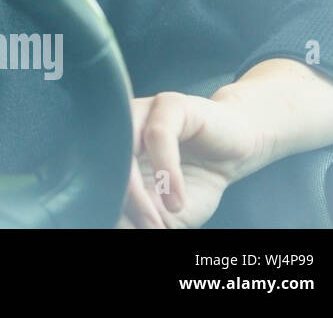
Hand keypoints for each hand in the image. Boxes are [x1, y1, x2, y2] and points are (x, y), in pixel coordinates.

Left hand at [117, 91, 263, 228]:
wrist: (239, 151)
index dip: (106, 204)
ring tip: (156, 218)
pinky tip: (176, 200)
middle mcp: (120, 127)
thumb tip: (118, 226)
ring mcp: (142, 111)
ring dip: (137, 191)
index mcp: (112, 149)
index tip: (122, 227)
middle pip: (103, 163)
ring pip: (124, 148)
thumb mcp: (167, 209)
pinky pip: (158, 136)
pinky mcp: (170, 103)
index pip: (93, 175)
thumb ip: (143, 215)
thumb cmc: (198, 178)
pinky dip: (166, 173)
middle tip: (142, 226)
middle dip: (120, 201)